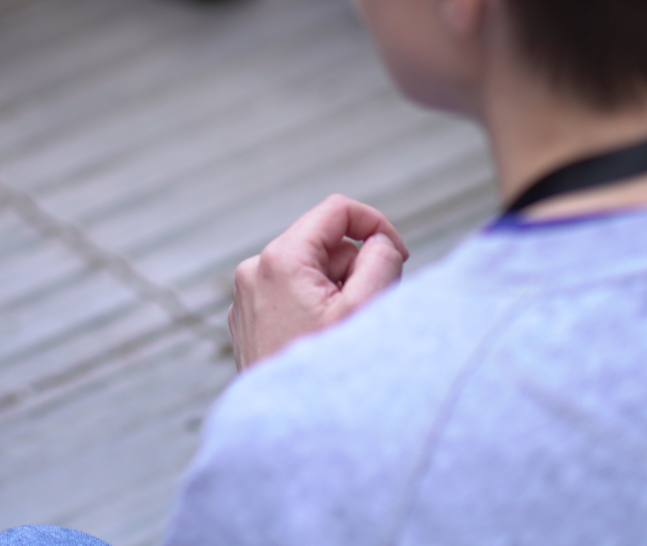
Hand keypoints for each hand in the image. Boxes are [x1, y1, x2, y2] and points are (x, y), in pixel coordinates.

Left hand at [227, 195, 407, 369]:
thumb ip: (380, 260)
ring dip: (337, 293)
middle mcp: (255, 270)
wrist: (284, 434)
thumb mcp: (365, 309)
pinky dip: (315, 308)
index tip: (399, 255)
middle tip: (367, 312)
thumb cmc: (325, 375)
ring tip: (341, 334)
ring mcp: (247, 296)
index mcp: (280, 259)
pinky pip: (292, 296)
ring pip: (311, 272)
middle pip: (325, 245)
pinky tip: (321, 344)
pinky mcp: (248, 319)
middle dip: (355, 270)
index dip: (375, 225)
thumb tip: (379, 241)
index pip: (336, 211)